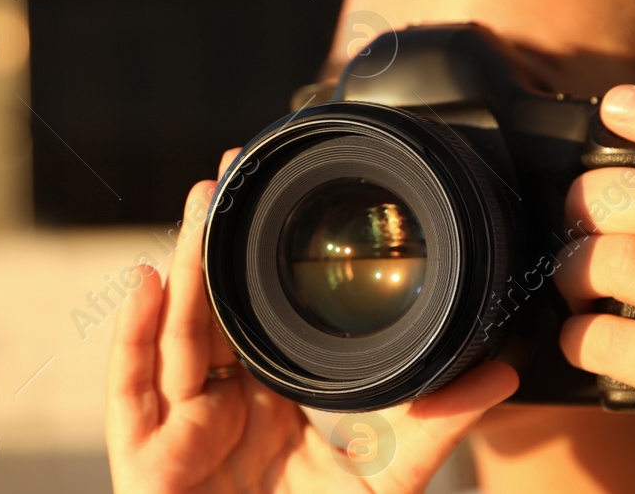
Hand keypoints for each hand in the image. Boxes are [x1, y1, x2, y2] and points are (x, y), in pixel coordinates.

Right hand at [105, 149, 518, 492]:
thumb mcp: (378, 488)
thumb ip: (432, 431)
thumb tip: (502, 371)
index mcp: (263, 402)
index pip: (255, 316)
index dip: (257, 258)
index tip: (274, 194)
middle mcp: (214, 405)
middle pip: (210, 311)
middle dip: (215, 242)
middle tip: (228, 171)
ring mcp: (175, 429)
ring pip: (175, 337)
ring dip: (184, 267)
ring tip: (202, 206)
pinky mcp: (140, 460)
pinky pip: (131, 392)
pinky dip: (132, 338)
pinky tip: (146, 281)